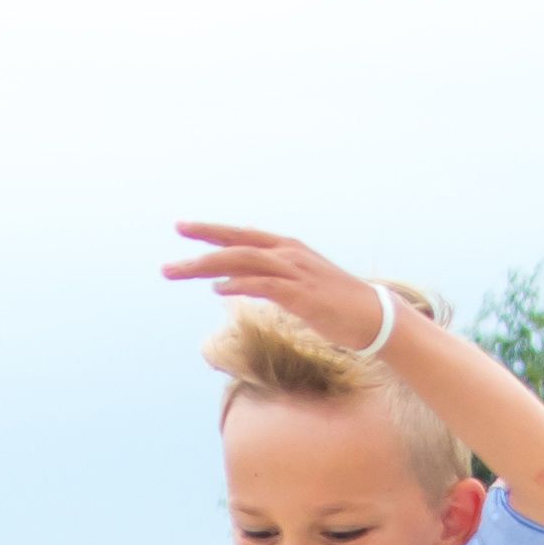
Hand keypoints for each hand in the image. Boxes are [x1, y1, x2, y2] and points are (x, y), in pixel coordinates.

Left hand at [159, 220, 386, 355]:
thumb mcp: (296, 283)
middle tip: (170, 255)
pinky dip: (240, 284)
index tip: (183, 228)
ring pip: (244, 261)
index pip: (241, 236)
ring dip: (209, 265)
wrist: (373, 316)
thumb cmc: (334, 303)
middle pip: (236, 245)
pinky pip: (264, 285)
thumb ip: (265, 278)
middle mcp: (289, 253)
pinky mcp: (301, 294)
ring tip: (181, 271)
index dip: (211, 231)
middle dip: (200, 246)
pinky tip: (217, 289)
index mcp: (287, 248)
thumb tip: (233, 281)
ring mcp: (295, 272)